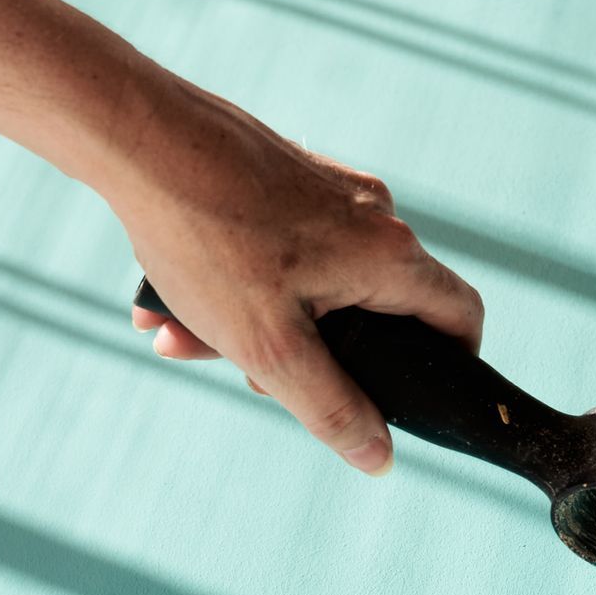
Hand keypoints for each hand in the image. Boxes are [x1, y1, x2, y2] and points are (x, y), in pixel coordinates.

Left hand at [112, 76, 482, 474]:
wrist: (136, 136)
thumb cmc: (206, 238)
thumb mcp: (271, 348)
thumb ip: (332, 409)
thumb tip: (380, 458)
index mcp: (388, 255)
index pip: (460, 315)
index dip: (452, 366)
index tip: (412, 399)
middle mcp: (373, 214)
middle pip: (374, 309)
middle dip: (313, 357)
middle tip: (252, 379)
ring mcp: (330, 189)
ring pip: (313, 283)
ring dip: (254, 325)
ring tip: (183, 338)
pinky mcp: (287, 175)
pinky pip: (278, 249)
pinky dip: (235, 285)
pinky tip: (168, 303)